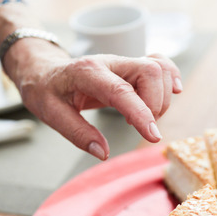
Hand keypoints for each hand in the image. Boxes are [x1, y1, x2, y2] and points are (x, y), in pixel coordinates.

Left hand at [15, 51, 182, 159]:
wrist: (44, 71)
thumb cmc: (46, 92)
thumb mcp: (51, 115)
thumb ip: (78, 134)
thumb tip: (103, 153)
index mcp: (87, 73)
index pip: (121, 90)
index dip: (141, 113)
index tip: (153, 136)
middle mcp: (109, 62)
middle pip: (150, 71)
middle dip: (156, 104)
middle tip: (141, 127)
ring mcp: (122, 62)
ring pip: (159, 68)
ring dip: (162, 96)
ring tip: (144, 117)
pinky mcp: (130, 66)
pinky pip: (160, 64)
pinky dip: (170, 78)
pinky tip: (172, 93)